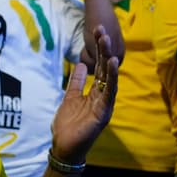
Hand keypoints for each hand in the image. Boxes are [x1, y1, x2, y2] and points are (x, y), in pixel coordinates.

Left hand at [50, 26, 117, 163]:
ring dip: (109, 60)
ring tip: (108, 43)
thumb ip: (77, 82)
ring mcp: (105, 104)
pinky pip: (110, 93)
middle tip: (102, 30)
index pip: (99, 66)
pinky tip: (112, 64)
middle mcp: (104, 97)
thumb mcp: (70, 98)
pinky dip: (112, 78)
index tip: (97, 31)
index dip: (99, 49)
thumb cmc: (68, 125)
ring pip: (111, 78)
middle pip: (106, 69)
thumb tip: (82, 64)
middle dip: (104, 49)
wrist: (64, 147)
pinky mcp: (104, 113)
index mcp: (96, 92)